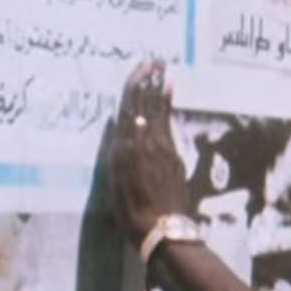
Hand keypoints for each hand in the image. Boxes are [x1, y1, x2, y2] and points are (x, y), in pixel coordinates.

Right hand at [109, 60, 189, 244]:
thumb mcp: (116, 181)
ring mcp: (164, 149)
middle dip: (151, 82)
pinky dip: (166, 109)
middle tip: (156, 62)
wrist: (162, 228)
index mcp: (129, 148)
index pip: (131, 109)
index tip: (142, 68)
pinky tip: (169, 99)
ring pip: (159, 114)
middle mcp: (147, 143)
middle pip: (147, 106)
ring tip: (163, 73)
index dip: (136, 87)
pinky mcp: (174, 157)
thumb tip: (123, 124)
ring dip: (160, 92)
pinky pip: (167, 126)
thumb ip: (119, 152)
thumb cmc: (131, 210)